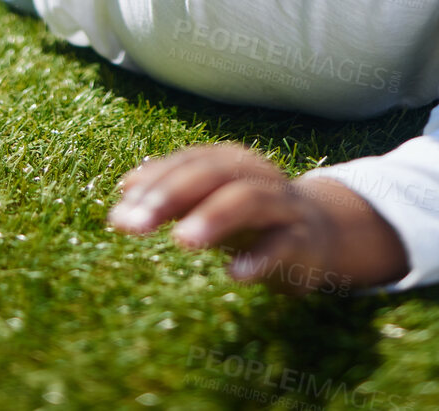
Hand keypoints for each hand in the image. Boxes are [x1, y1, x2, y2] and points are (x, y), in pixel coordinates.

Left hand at [107, 143, 407, 295]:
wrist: (319, 233)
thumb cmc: (250, 218)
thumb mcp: (210, 204)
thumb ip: (172, 198)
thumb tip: (123, 193)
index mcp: (230, 162)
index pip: (187, 163)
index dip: (152, 183)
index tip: (119, 212)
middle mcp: (256, 175)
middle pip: (212, 174)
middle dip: (170, 195)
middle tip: (135, 225)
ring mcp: (281, 205)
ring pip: (249, 199)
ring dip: (214, 216)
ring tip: (182, 241)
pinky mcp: (302, 241)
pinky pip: (282, 245)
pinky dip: (259, 258)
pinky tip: (234, 275)